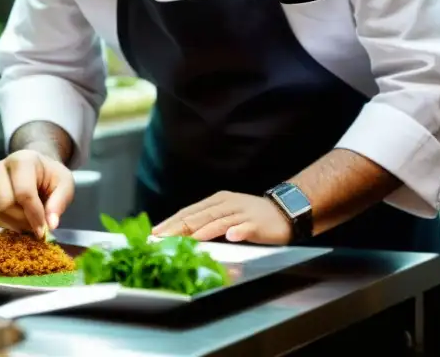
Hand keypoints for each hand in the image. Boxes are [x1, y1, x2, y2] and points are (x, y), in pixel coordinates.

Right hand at [0, 149, 73, 236]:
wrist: (37, 169)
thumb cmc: (51, 177)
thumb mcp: (65, 185)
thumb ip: (60, 202)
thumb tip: (50, 225)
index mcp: (23, 160)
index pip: (24, 193)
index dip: (33, 215)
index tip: (43, 230)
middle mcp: (0, 166)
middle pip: (5, 203)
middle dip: (22, 221)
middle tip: (34, 226)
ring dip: (9, 223)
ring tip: (24, 224)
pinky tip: (13, 222)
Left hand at [152, 191, 294, 244]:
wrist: (284, 210)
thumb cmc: (251, 215)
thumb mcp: (226, 214)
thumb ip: (207, 222)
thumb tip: (182, 232)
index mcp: (216, 201)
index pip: (189, 211)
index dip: (172, 222)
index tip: (155, 232)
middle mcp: (226, 204)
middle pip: (199, 216)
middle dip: (179, 227)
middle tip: (162, 238)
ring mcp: (242, 213)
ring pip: (219, 221)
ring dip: (203, 231)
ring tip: (188, 239)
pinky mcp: (257, 223)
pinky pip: (246, 227)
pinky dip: (238, 231)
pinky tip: (231, 237)